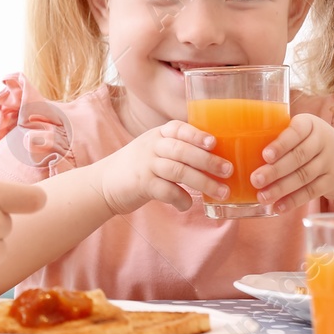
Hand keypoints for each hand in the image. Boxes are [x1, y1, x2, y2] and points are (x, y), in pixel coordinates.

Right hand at [98, 121, 231, 215]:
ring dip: (203, 182)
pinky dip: (181, 199)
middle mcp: (151, 146)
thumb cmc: (140, 166)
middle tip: (228, 171)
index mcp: (158, 135)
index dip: (196, 134)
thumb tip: (219, 157)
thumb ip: (179, 149)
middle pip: (181, 150)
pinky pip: (166, 191)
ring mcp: (145, 165)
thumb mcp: (155, 149)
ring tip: (222, 192)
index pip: (178, 128)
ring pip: (178, 171)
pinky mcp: (141, 185)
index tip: (214, 143)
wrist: (105, 183)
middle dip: (207, 160)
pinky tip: (187, 205)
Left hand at [251, 115, 333, 212]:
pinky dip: (293, 201)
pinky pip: (311, 192)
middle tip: (255, 179)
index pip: (296, 131)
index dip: (281, 144)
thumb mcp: (303, 132)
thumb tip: (238, 147)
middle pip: (298, 157)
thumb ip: (280, 136)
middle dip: (275, 170)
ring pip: (303, 176)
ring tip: (262, 196)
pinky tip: (278, 207)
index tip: (265, 155)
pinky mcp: (332, 182)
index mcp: (310, 124)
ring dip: (281, 188)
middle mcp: (323, 141)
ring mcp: (330, 162)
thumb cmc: (311, 143)